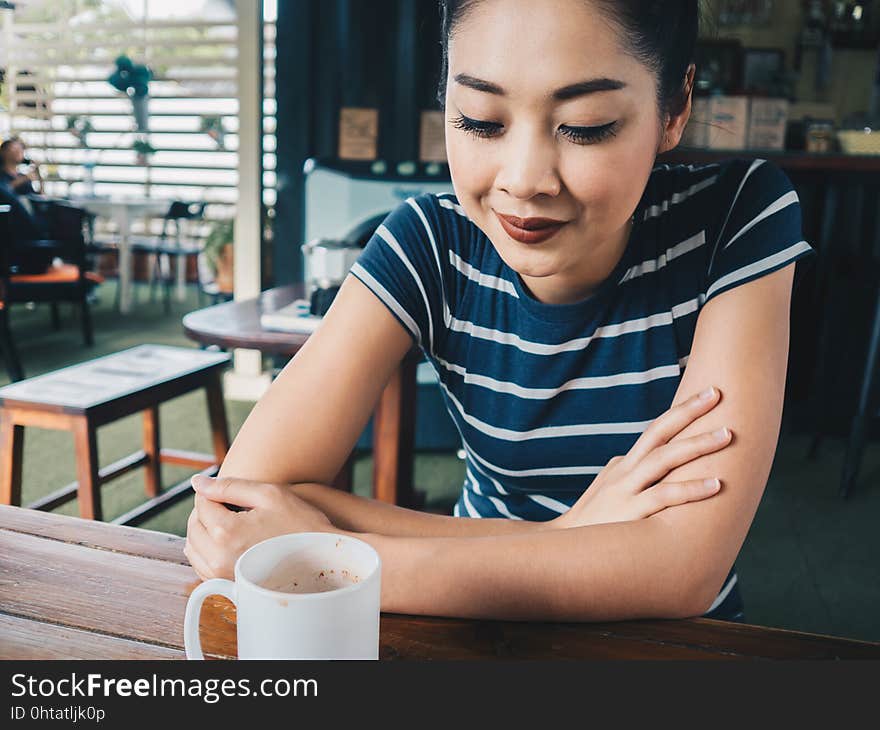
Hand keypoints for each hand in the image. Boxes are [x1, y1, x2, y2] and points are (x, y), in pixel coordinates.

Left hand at [184, 474, 333, 580]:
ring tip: (231, 521)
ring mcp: (221, 576)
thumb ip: (229, 486)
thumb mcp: (269, 494)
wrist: (323, 558)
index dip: (215, 492)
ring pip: (193, 547)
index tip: (233, 492)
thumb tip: (196, 481)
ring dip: (205, 531)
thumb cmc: (300, 523)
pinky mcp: (228, 586)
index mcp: (226, 532)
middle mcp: (218, 558)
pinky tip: (230, 541)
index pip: (202, 503)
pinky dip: (209, 550)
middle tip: (231, 504)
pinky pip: (202, 565)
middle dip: (207, 511)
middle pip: (193, 526)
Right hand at [553, 386, 731, 528]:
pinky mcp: (630, 514)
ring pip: (664, 459)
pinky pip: (664, 496)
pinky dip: (691, 489)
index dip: (681, 412)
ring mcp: (626, 491)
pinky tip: (716, 484)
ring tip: (727, 434)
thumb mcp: (608, 491)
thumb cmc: (593, 524)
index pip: (655, 431)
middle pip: (658, 433)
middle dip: (688, 411)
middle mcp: (625, 472)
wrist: (564, 550)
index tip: (709, 395)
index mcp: (623, 466)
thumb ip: (625, 475)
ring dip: (697, 445)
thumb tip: (640, 462)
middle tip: (717, 393)